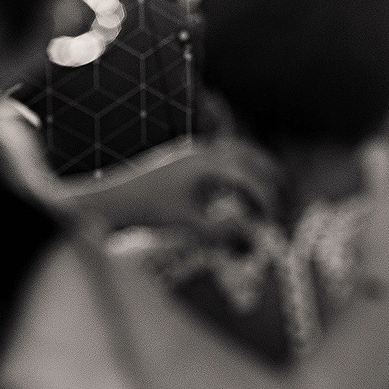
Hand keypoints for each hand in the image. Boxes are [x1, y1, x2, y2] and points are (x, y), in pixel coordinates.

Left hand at [61, 134, 284, 238]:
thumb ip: (223, 232)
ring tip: (263, 194)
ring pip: (236, 152)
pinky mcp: (181, 157)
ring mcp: (192, 150)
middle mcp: (203, 150)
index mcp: (209, 162)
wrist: (106, 193)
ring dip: (254, 171)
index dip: (271, 202)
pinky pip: (219, 156)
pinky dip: (235, 169)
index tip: (276, 222)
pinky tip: (231, 190)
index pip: (254, 179)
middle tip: (282, 203)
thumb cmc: (145, 209)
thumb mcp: (188, 225)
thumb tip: (253, 239)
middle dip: (271, 180)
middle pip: (252, 157)